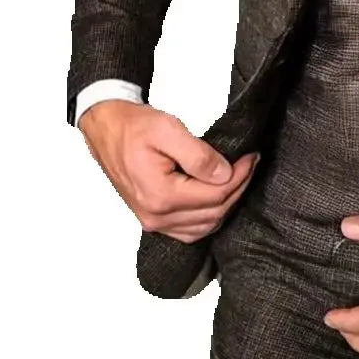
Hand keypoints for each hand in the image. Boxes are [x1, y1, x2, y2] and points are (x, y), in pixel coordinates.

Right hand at [78, 100, 259, 242]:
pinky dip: (210, 217)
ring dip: (227, 203)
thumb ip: (198, 155)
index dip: (240, 176)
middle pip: (214, 212)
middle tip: (249, 163)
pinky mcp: (154, 220)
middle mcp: (156, 216)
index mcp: (160, 195)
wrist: (107, 130)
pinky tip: (219, 197)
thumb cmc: (133, 127)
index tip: (251, 156)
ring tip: (238, 177)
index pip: (216, 195)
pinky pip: (190, 230)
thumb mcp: (167, 130)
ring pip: (205, 226)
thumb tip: (224, 174)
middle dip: (238, 187)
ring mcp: (154, 222)